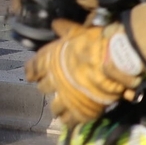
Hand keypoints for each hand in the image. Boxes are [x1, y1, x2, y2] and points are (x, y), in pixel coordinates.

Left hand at [25, 19, 144, 125]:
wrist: (113, 61)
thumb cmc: (94, 43)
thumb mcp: (78, 32)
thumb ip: (66, 30)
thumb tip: (55, 23)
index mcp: (49, 61)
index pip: (32, 68)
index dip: (32, 72)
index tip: (32, 76)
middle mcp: (53, 80)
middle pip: (43, 89)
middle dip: (48, 88)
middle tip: (55, 88)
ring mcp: (65, 98)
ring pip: (54, 108)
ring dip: (58, 107)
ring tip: (62, 108)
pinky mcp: (79, 111)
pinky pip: (70, 121)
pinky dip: (71, 120)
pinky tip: (73, 119)